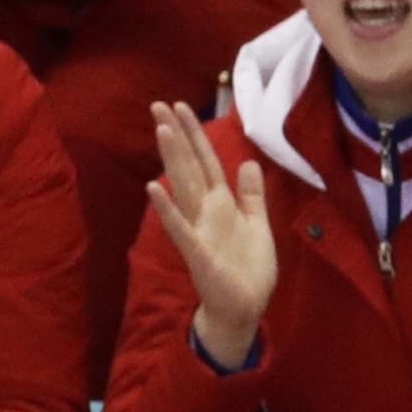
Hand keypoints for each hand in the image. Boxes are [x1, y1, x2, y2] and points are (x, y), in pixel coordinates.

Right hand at [149, 101, 277, 367]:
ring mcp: (198, 230)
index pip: (207, 162)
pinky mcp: (197, 252)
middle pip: (189, 167)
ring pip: (183, 188)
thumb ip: (252, 196)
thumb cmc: (248, 269)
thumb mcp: (258, 226)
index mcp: (221, 205)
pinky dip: (167, 209)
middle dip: (176, 137)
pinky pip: (179, 228)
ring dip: (172, 160)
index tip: (182, 106)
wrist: (244, 308)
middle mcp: (205, 212)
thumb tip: (249, 163)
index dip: (196, 135)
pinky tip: (152, 188)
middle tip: (158, 104)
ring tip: (161, 130)